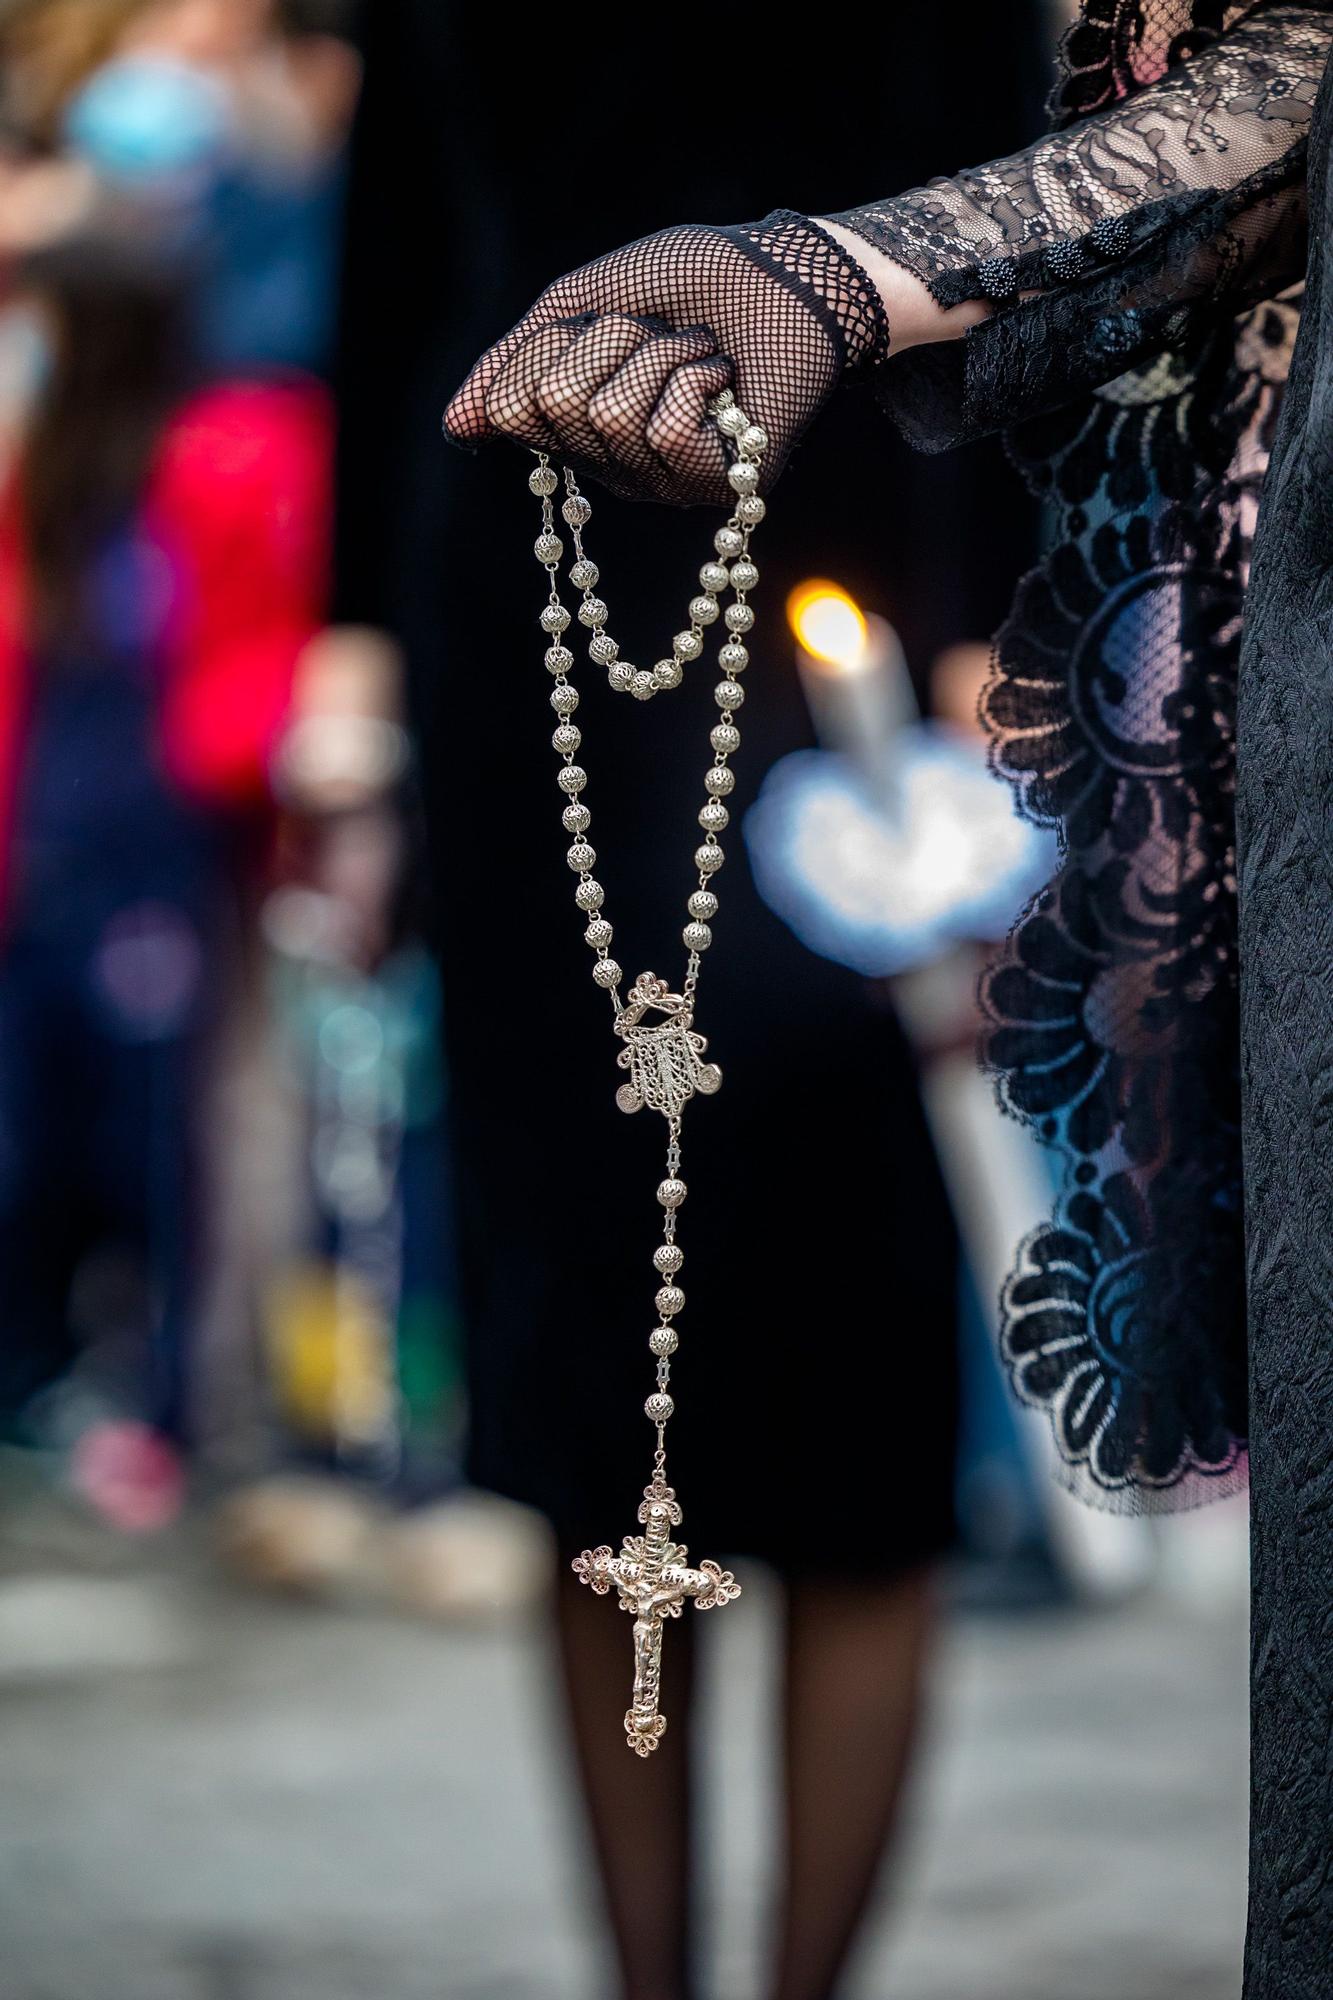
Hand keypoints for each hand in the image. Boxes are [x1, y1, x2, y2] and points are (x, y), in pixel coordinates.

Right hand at [443, 211, 887, 506]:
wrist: (786, 276)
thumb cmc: (690, 283)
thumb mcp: (582, 304)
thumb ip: (516, 361)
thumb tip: (458, 425)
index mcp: (577, 422)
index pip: (512, 406)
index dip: (548, 349)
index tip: (597, 327)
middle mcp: (612, 463)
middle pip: (556, 408)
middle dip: (606, 344)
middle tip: (654, 335)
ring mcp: (660, 481)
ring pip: (610, 417)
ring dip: (657, 357)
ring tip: (697, 353)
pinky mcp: (712, 486)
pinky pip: (662, 431)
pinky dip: (693, 380)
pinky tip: (723, 381)